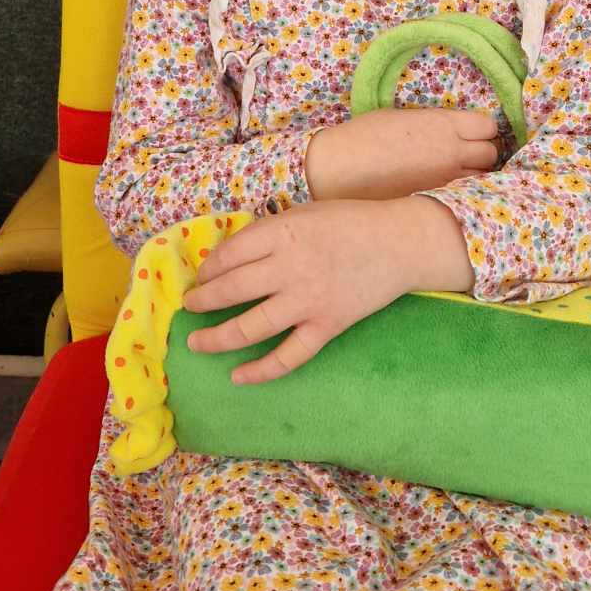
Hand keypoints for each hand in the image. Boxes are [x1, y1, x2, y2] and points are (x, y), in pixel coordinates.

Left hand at [184, 198, 471, 383]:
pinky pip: (288, 356)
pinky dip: (261, 371)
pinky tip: (237, 377)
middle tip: (191, 306)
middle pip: (230, 290)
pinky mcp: (326, 326)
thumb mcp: (303, 213)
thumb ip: (268, 233)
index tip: (203, 275)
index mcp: (282, 233)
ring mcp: (307, 301)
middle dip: (202, 301)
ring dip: (216, 338)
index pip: (229, 254)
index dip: (209, 268)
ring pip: (249, 327)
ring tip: (196, 343)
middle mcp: (289, 268)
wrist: (399, 243)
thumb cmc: (349, 223)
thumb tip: (227, 258)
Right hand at [307, 107, 497, 202]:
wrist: (341, 169)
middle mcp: (452, 152)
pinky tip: (444, 191)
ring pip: (481, 179)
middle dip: (481, 153)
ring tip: (454, 174)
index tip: (470, 132)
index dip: (480, 130)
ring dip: (473, 176)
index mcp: (444, 125)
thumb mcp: (402, 117)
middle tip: (465, 154)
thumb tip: (449, 131)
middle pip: (490, 154)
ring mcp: (446, 180)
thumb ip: (434, 124)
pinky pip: (462, 197)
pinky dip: (460, 193)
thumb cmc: (365, 136)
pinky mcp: (436, 201)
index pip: (488, 127)